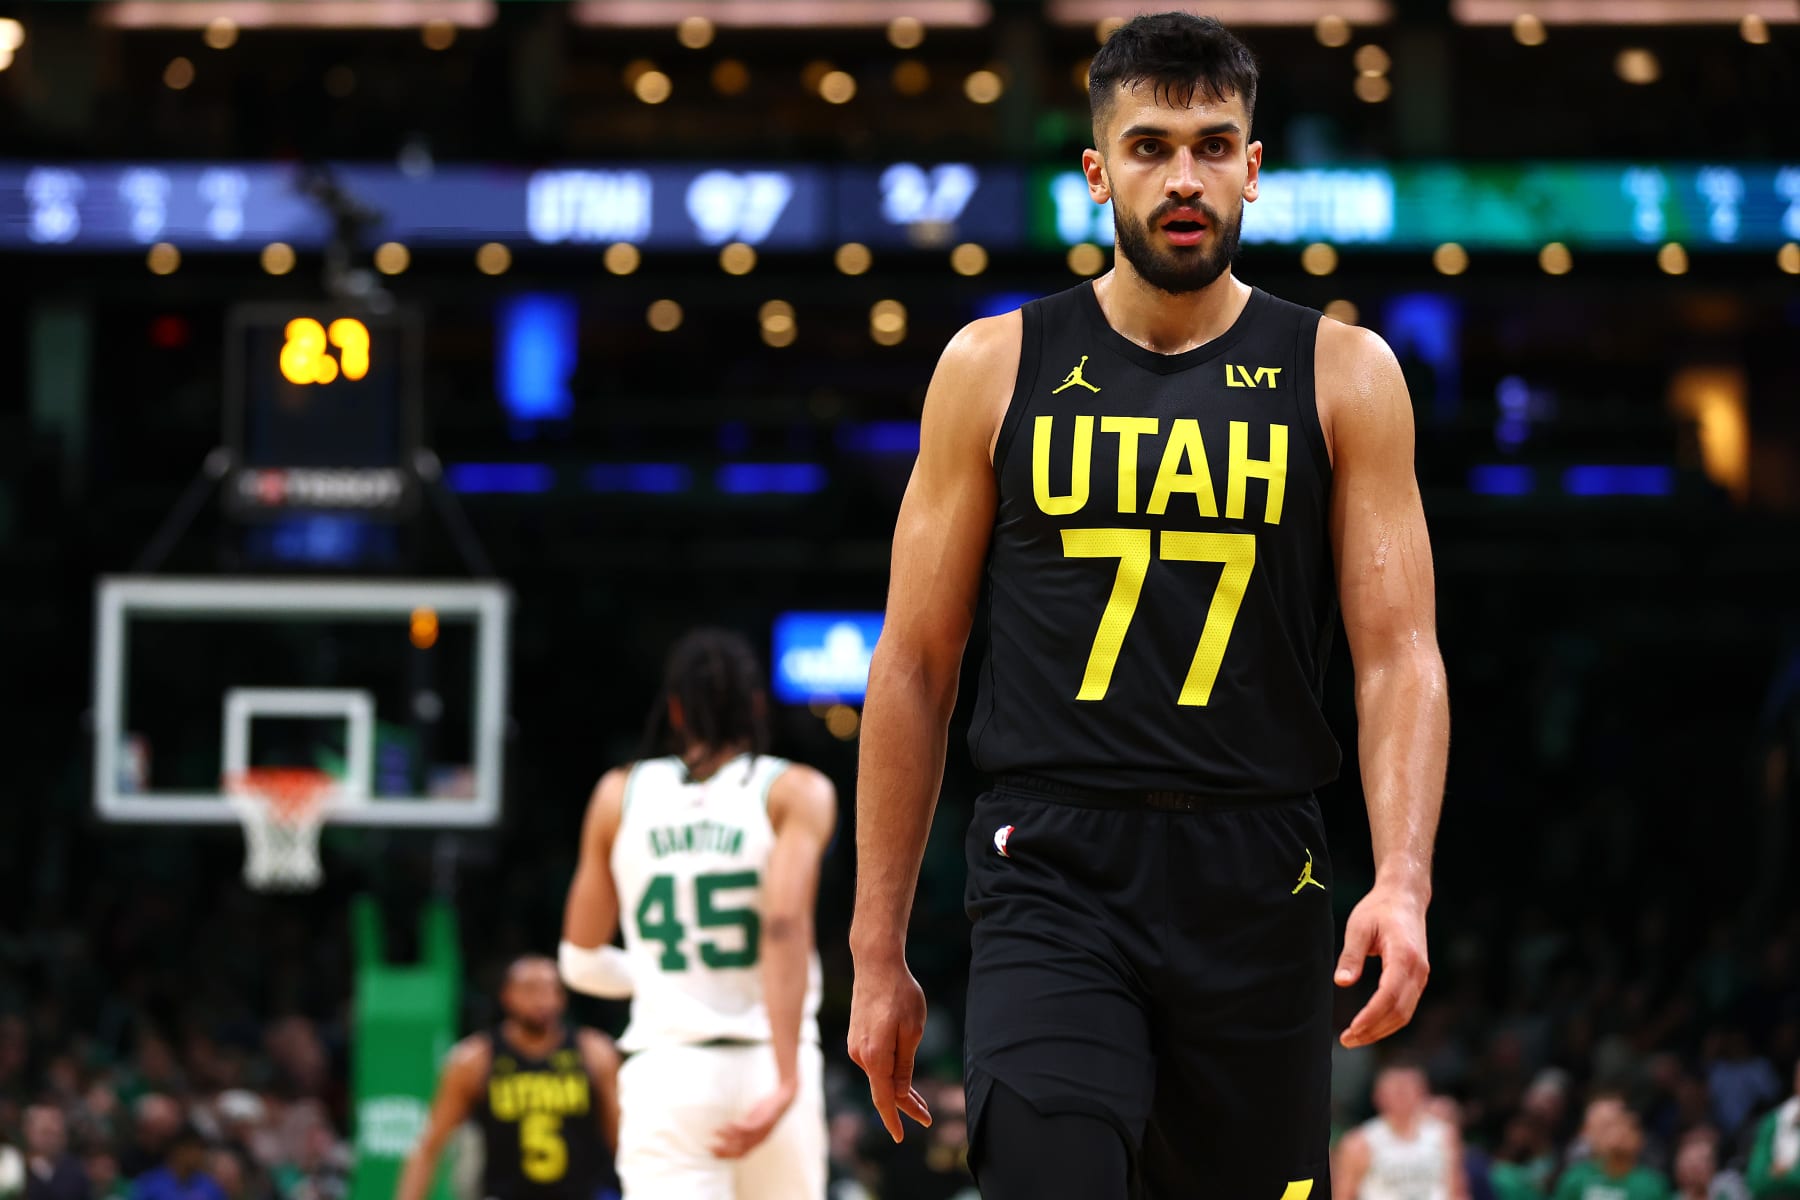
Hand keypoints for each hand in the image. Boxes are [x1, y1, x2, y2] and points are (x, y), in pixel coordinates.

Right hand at [710, 1077, 797, 1159]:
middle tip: (710, 1147)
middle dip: (724, 1151)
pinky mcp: (764, 1122)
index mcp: (757, 1141)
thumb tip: (729, 1129)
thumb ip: (744, 1127)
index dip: (727, 1156)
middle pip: (740, 1151)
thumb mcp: (754, 1120)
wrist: (783, 1099)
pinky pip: (749, 1128)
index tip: (713, 1154)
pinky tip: (728, 1124)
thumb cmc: (768, 1109)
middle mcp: (760, 1140)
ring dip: (727, 1137)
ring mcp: (762, 1132)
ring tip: (715, 1131)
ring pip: (742, 1140)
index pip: (740, 1155)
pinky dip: (738, 1128)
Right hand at [847, 950, 933, 1141]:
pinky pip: (874, 1064)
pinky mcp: (857, 1039)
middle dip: (905, 1106)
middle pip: (883, 1090)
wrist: (876, 965)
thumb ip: (905, 1065)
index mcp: (874, 1056)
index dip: (894, 1120)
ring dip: (898, 1091)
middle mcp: (859, 1055)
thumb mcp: (912, 1031)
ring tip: (921, 1102)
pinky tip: (902, 1079)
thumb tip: (900, 1094)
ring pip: (879, 1077)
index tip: (900, 1138)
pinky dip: (889, 1075)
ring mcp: (856, 1047)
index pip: (884, 1098)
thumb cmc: (899, 994)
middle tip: (927, 1118)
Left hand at [1335, 881, 1429, 1047]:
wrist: (1405, 898)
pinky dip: (1389, 1021)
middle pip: (1399, 1011)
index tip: (1351, 1029)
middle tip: (1347, 1040)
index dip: (1371, 1017)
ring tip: (1355, 1038)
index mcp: (1405, 956)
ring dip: (1381, 1030)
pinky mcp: (1418, 979)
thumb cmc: (1379, 909)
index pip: (1389, 996)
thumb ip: (1351, 956)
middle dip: (1374, 1030)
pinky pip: (1406, 1007)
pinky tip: (1369, 1026)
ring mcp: (1421, 976)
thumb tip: (1342, 983)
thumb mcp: (1358, 926)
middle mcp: (1418, 970)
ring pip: (1405, 1014)